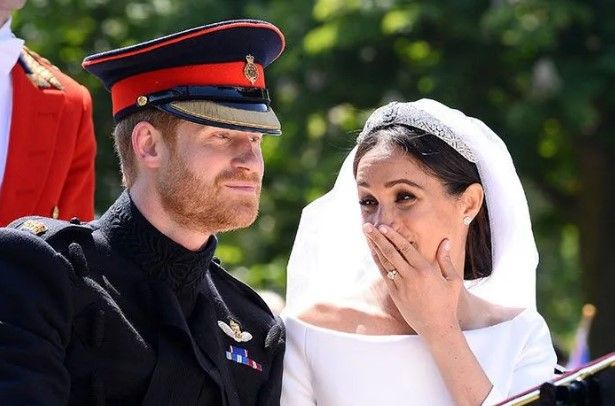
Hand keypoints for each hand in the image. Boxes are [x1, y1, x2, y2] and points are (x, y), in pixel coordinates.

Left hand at [363, 223, 462, 338]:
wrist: (437, 328)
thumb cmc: (448, 304)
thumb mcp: (452, 281)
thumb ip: (446, 259)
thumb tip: (446, 241)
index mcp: (425, 270)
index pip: (406, 248)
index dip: (393, 236)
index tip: (383, 226)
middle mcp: (411, 277)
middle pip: (391, 252)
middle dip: (378, 238)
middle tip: (367, 227)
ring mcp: (401, 286)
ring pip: (385, 263)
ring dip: (375, 248)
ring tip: (366, 236)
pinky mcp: (395, 295)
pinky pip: (384, 275)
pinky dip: (378, 262)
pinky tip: (373, 253)